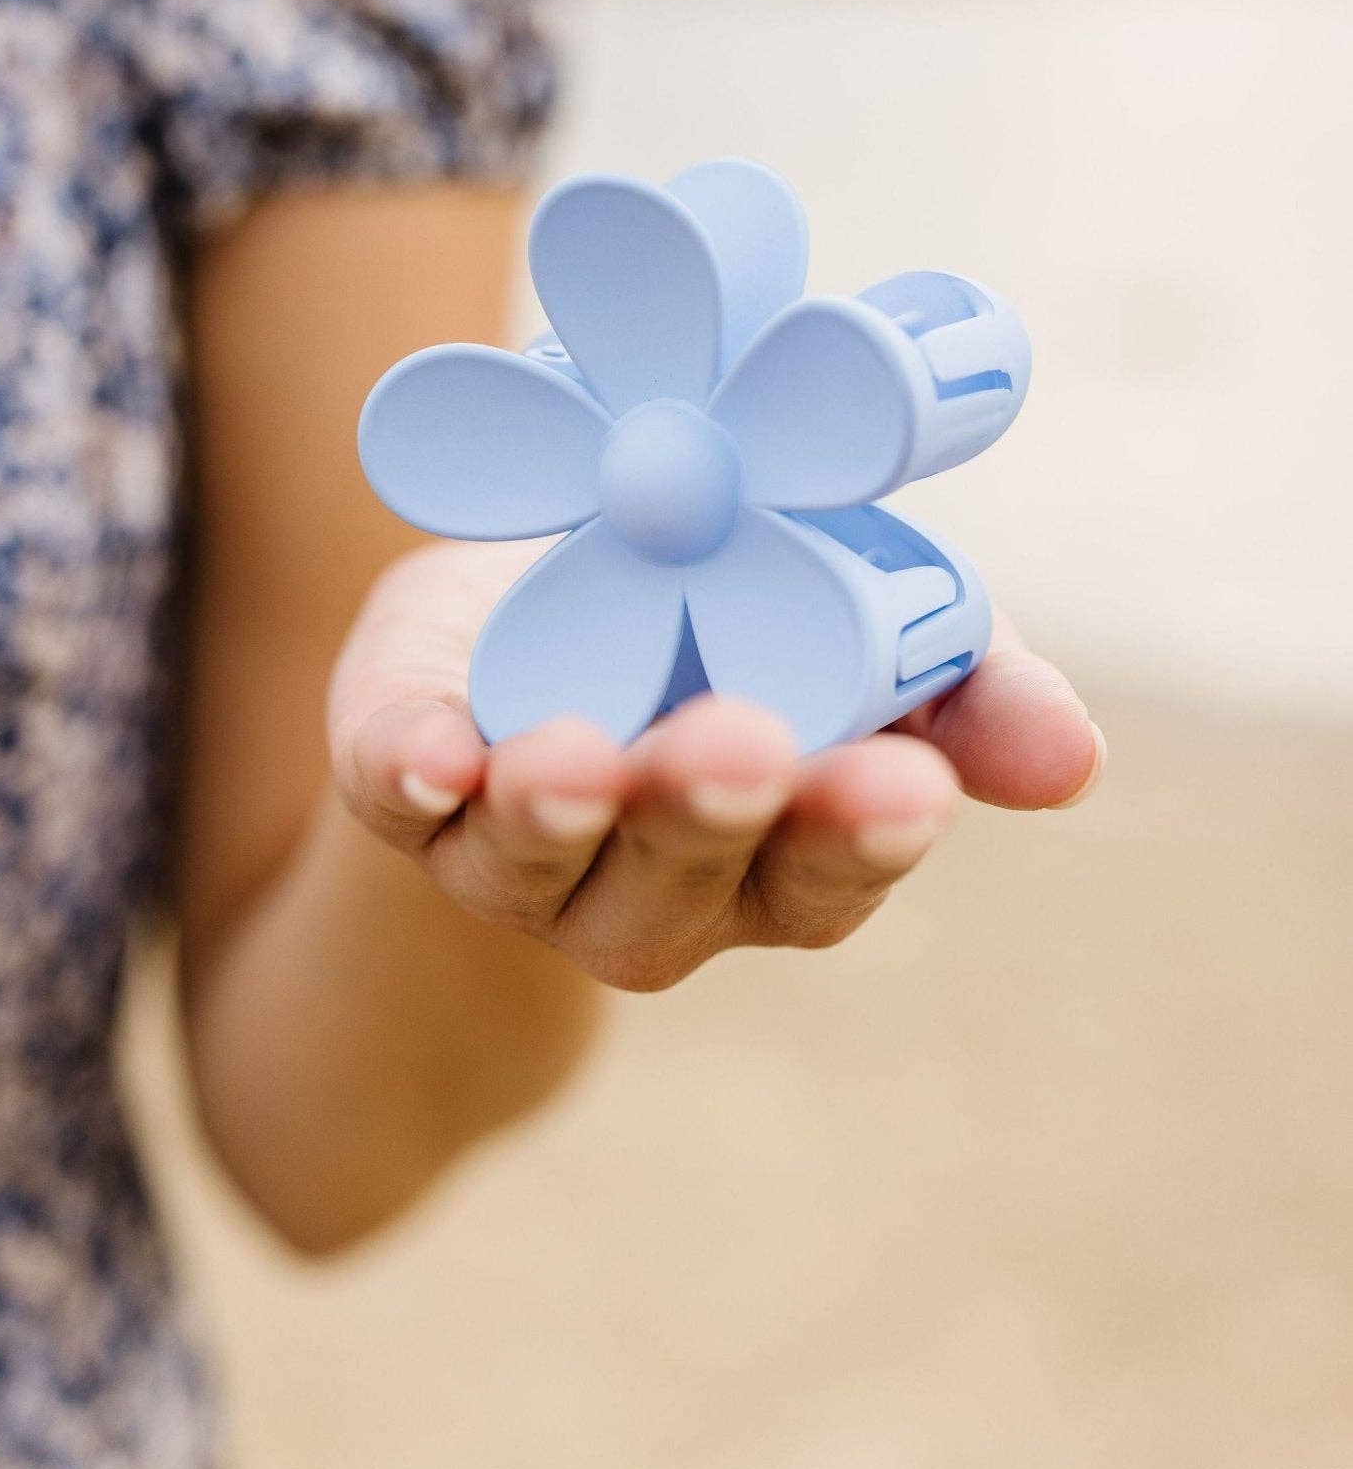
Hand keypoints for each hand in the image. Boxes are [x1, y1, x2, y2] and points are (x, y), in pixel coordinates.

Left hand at [329, 542, 1105, 992]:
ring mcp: (514, 847)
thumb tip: (1074, 756)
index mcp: (773, 851)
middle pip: (677, 881)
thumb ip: (965, 683)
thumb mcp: (864, 622)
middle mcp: (645, 880)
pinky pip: (395, 792)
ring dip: (558, 808)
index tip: (909, 787)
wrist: (547, 588)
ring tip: (580, 755)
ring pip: (533, 854)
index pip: (827, 874)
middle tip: (746, 745)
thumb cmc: (740, 616)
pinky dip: (408, 773)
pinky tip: (425, 753)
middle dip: (710, 815)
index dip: (862, 835)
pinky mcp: (403, 774)